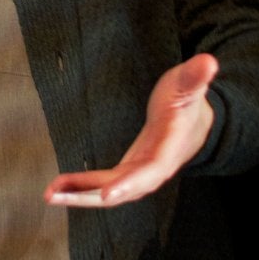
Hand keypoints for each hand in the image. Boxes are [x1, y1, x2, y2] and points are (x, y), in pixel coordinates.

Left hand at [44, 53, 217, 207]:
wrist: (195, 121)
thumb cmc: (187, 100)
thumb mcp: (189, 85)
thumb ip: (195, 77)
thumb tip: (209, 61)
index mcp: (170, 148)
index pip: (151, 170)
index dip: (130, 183)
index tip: (107, 194)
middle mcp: (155, 169)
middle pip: (125, 189)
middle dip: (92, 196)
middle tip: (58, 197)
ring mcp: (140, 173)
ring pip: (110, 191)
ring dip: (80, 196)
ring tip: (49, 194)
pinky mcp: (129, 171)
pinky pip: (104, 185)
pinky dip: (82, 186)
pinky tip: (59, 186)